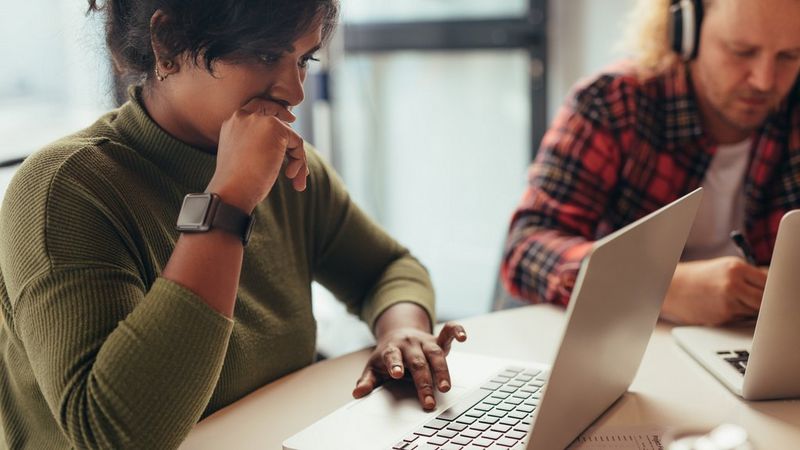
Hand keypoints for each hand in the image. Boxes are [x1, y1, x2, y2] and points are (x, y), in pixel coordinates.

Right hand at [207, 97, 307, 212]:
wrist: (232, 190)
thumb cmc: (237, 183)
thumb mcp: (243, 156)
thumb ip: (257, 142)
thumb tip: (286, 142)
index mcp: (233, 122)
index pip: (259, 106)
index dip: (277, 112)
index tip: (291, 121)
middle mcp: (244, 115)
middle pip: (277, 116)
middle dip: (291, 138)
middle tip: (300, 155)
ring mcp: (259, 119)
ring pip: (289, 135)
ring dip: (297, 159)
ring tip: (294, 180)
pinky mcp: (275, 128)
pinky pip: (297, 143)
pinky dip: (300, 161)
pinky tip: (290, 176)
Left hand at [352, 322, 466, 410]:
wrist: (397, 335)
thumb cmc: (387, 357)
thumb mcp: (374, 368)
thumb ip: (367, 381)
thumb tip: (358, 393)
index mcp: (392, 350)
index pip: (393, 357)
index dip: (395, 364)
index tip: (397, 374)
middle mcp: (409, 345)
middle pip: (417, 362)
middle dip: (423, 382)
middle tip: (428, 401)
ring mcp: (424, 341)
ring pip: (435, 354)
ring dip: (442, 370)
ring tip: (446, 387)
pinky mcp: (437, 339)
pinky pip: (448, 332)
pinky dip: (456, 331)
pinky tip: (464, 337)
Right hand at [661, 256, 768, 325]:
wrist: (671, 287)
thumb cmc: (698, 277)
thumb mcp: (723, 268)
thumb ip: (747, 276)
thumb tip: (771, 288)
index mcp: (736, 268)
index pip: (769, 282)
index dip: (772, 290)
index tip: (774, 294)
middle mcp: (733, 284)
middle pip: (765, 299)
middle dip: (763, 302)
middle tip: (757, 301)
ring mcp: (728, 302)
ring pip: (753, 311)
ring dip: (749, 309)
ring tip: (732, 301)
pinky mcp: (722, 316)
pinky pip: (739, 318)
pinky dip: (735, 315)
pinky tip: (720, 307)